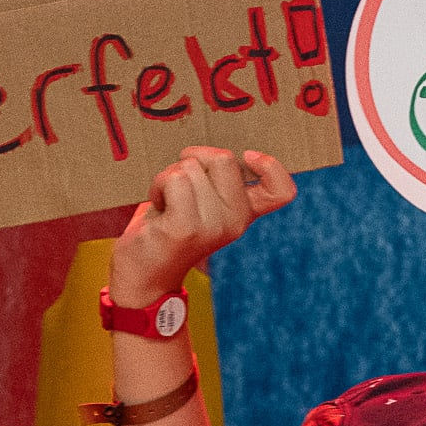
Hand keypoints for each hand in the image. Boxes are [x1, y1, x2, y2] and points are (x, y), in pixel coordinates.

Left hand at [108, 146, 294, 306]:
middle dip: (193, 159)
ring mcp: (212, 225)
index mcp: (244, 214)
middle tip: (179, 185)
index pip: (282, 190)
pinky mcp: (186, 227)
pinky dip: (158, 185)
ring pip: (191, 167)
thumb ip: (218, 181)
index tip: (248, 156)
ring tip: (165, 202)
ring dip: (168, 177)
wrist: (143, 277)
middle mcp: (235, 221)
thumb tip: (215, 148)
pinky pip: (174, 179)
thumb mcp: (202, 204)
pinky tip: (157, 206)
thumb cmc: (169, 230)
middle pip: (223, 159)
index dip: (271, 165)